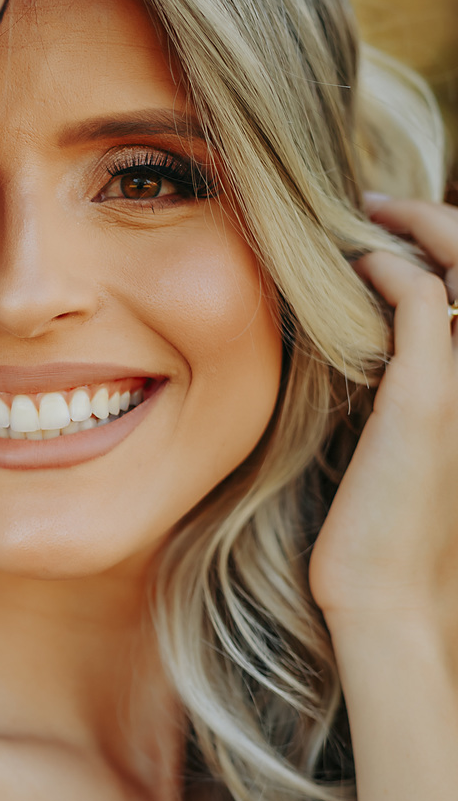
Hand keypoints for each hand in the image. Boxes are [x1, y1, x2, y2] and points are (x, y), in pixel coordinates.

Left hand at [308, 195, 457, 641]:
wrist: (385, 598)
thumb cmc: (380, 531)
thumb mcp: (396, 442)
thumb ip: (396, 384)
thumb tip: (360, 337)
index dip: (444, 243)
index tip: (385, 227)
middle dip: (436, 219)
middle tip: (374, 203)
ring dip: (415, 229)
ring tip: (366, 217)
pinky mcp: (430, 396)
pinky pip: (423, 301)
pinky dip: (388, 269)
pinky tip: (356, 267)